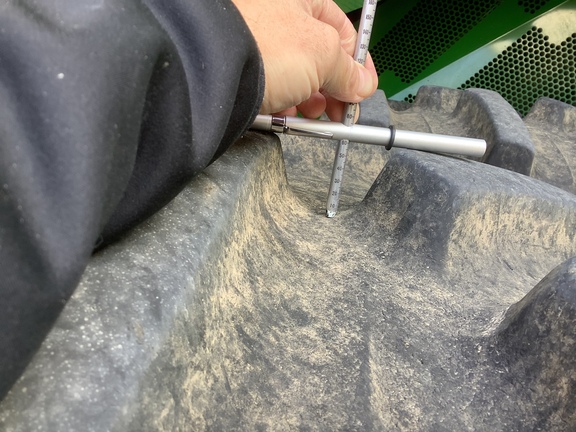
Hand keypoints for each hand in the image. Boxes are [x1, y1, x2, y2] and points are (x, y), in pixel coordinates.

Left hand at [232, 0, 377, 119]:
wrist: (210, 74)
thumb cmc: (261, 48)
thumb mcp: (322, 56)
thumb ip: (348, 70)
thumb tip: (362, 84)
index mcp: (301, 0)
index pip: (342, 31)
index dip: (357, 63)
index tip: (363, 89)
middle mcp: (278, 18)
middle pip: (319, 57)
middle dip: (332, 88)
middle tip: (339, 111)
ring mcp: (258, 44)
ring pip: (296, 76)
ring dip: (308, 100)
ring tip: (309, 115)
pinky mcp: (243, 71)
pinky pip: (272, 88)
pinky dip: (282, 104)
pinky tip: (284, 114)